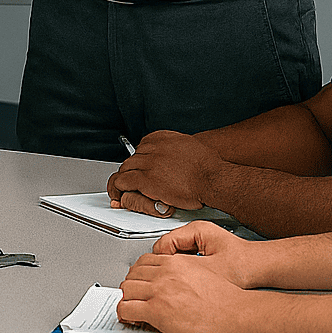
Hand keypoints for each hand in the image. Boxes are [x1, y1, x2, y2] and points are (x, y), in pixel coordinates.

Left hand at [107, 130, 221, 214]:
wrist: (212, 178)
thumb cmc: (208, 166)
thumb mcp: (190, 145)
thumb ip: (176, 148)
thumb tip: (174, 153)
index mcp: (162, 138)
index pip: (142, 146)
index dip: (140, 159)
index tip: (141, 166)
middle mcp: (153, 148)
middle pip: (133, 158)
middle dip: (132, 169)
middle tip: (132, 180)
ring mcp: (148, 163)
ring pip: (126, 169)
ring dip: (124, 179)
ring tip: (124, 188)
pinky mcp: (145, 179)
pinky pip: (123, 182)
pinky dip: (119, 188)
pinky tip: (120, 194)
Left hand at [118, 248, 247, 332]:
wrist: (235, 313)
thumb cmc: (225, 298)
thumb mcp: (202, 272)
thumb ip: (183, 271)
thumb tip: (173, 280)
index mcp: (176, 262)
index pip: (144, 261)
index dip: (140, 273)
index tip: (140, 280)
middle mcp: (165, 273)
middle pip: (133, 274)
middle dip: (132, 285)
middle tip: (134, 295)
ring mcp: (159, 291)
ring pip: (127, 289)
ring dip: (127, 298)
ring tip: (131, 306)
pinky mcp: (157, 310)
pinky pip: (128, 308)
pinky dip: (124, 313)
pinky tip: (129, 317)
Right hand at [151, 221, 258, 288]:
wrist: (262, 268)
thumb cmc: (244, 265)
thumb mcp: (211, 269)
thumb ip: (185, 269)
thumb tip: (164, 275)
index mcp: (196, 230)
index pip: (164, 244)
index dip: (160, 264)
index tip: (158, 279)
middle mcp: (195, 232)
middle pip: (167, 249)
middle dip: (165, 267)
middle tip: (164, 284)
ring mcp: (199, 240)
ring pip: (174, 255)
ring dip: (175, 269)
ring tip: (178, 284)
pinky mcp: (203, 250)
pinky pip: (184, 260)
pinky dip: (183, 271)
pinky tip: (189, 282)